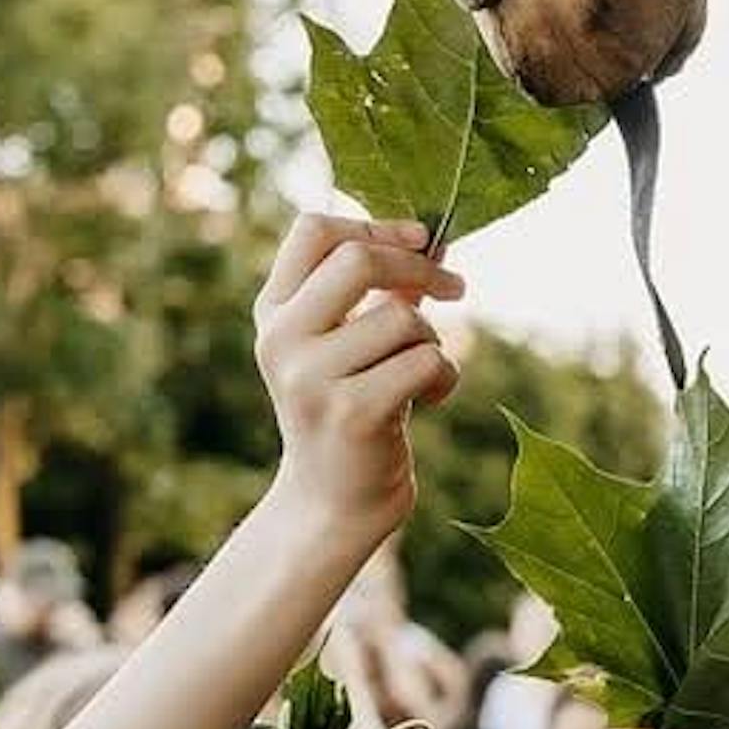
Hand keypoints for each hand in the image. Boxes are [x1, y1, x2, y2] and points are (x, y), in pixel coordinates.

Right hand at [252, 215, 465, 547]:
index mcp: (273, 313)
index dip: (373, 224)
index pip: (312, 231)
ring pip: (403, 319)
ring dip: (433, 341)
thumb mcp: (347, 344)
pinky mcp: (352, 414)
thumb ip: (377, 292)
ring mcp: (311, 379)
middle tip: (455, 287)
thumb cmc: (349, 411)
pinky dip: (445, 377)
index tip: (420, 239)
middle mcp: (280, 340)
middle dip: (419, 267)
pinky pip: (424, 362)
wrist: (332, 504)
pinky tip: (430, 400)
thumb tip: (432, 240)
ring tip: (423, 374)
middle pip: (357, 261)